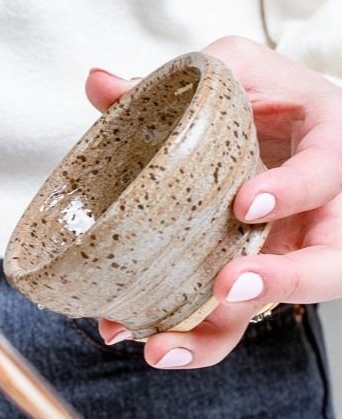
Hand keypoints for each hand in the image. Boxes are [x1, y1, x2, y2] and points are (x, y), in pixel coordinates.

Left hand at [85, 36, 340, 368]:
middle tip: (230, 290)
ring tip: (160, 346)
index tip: (248, 203)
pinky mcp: (253, 280)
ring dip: (216, 335)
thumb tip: (99, 83)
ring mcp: (288, 254)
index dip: (294, 191)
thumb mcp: (236, 72)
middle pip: (329, 266)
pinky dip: (181, 331)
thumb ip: (176, 80)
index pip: (327, 174)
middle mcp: (323, 214)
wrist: (290, 129)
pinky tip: (128, 332)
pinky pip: (225, 316)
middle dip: (284, 283)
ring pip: (271, 309)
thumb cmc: (271, 99)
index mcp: (329, 150)